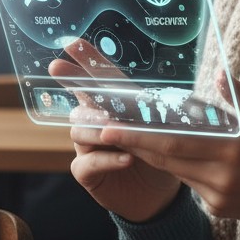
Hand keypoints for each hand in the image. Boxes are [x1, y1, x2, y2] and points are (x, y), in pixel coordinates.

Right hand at [49, 41, 181, 223]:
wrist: (159, 197)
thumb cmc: (161, 156)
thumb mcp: (164, 129)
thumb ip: (160, 112)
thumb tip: (178, 92)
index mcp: (114, 107)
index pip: (100, 78)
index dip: (87, 60)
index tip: (73, 43)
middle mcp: (95, 123)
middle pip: (81, 100)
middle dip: (73, 84)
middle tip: (61, 70)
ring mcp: (88, 148)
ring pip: (79, 130)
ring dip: (96, 127)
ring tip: (111, 128)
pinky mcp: (88, 173)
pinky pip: (87, 162)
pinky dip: (107, 159)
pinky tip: (126, 159)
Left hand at [92, 72, 239, 223]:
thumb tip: (217, 74)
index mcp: (232, 151)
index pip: (174, 143)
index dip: (140, 136)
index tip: (112, 128)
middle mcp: (221, 177)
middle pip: (166, 160)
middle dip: (133, 145)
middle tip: (104, 131)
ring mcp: (217, 197)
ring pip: (175, 172)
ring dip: (152, 154)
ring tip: (127, 135)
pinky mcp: (216, 209)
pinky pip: (189, 185)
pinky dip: (178, 168)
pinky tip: (168, 154)